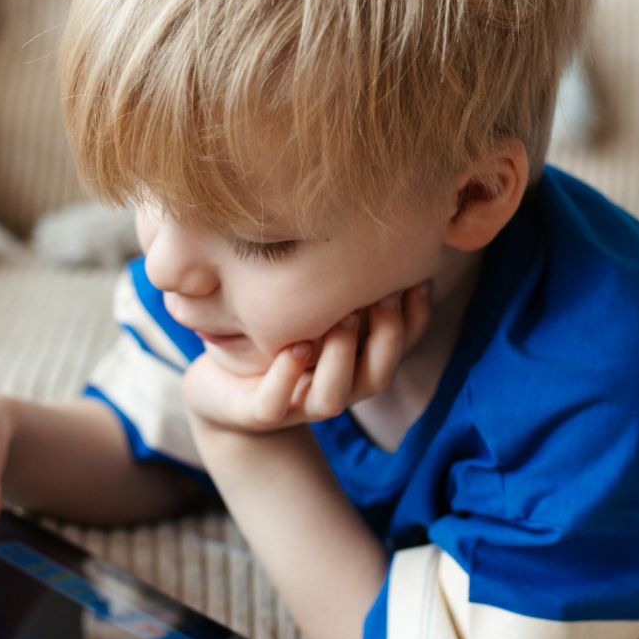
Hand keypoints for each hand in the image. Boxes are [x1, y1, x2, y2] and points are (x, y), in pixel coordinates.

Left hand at [182, 283, 431, 432]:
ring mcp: (294, 404)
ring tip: (341, 321)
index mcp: (353, 364)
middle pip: (378, 376)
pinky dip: (284, 378)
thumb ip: (339, 284)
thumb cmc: (272, 337)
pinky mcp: (255, 414)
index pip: (401, 346)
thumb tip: (372, 225)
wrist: (220, 391)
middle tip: (382, 297)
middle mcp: (332, 388)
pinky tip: (292, 348)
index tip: (419, 280)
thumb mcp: (310, 307)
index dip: (417, 318)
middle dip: (387, 337)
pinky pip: (273, 406)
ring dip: (340, 359)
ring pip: (331, 398)